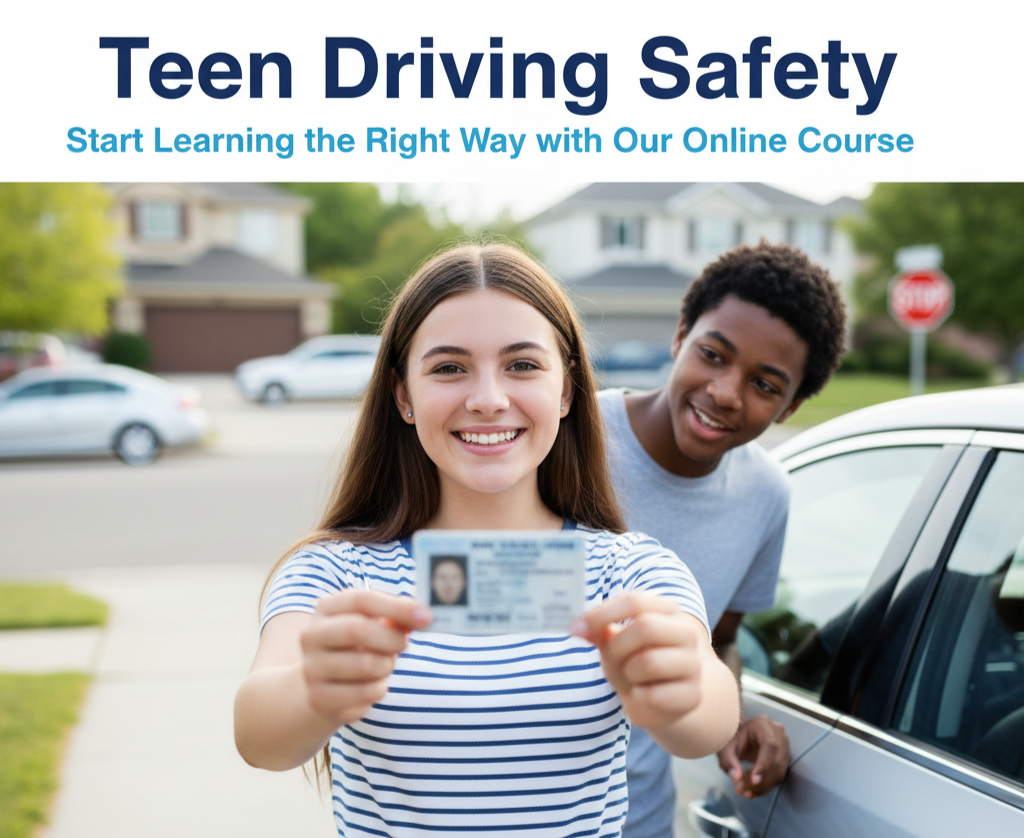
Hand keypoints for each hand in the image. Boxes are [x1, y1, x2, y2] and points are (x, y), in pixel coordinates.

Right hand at [300, 590, 431, 726]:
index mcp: (326, 608)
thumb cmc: (358, 647)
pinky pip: (365, 695)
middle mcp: (312, 636)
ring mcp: (312, 668)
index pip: (362, 600)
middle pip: (358, 630)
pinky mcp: (319, 698)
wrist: (323, 685)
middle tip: (404, 644)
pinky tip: (371, 686)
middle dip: (392, 639)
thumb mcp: (374, 624)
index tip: (426, 617)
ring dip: (387, 666)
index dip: (397, 607)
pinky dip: (379, 690)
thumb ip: (396, 617)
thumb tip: (423, 615)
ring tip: (383, 665)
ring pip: (366, 665)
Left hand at [572, 592, 704, 731]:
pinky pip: (653, 695)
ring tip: (633, 677)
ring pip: (650, 662)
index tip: (577, 629)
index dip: (601, 614)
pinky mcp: (693, 695)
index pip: (634, 601)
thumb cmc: (634, 663)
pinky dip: (639, 697)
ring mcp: (693, 664)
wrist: (661, 702)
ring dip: (629, 673)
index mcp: (666, 610)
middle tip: (612, 658)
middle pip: (645, 627)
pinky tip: (645, 695)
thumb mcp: (613, 643)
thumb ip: (598, 630)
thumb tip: (579, 626)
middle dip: (617, 646)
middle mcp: (685, 633)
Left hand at [717, 715, 788, 797]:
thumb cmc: (730, 738)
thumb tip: (736, 778)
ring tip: (744, 792)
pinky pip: (778, 776)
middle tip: (743, 790)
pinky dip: (765, 787)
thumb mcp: (725, 747)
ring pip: (779, 772)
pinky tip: (751, 791)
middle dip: (760, 781)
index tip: (753, 780)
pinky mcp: (783, 758)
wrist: (736, 737)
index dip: (764, 764)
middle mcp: (777, 733)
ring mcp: (783, 746)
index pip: (769, 745)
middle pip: (776, 761)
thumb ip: (728, 761)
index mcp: (762, 724)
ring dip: (762, 787)